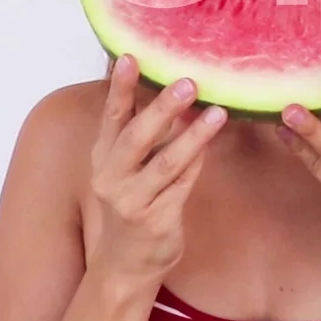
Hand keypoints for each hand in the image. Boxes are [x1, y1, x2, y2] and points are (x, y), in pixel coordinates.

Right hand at [86, 55, 226, 286]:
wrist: (124, 263)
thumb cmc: (131, 204)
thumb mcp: (125, 167)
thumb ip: (143, 133)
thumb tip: (169, 90)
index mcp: (103, 158)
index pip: (112, 117)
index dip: (120, 88)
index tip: (130, 57)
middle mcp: (112, 179)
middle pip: (137, 137)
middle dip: (162, 108)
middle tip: (187, 83)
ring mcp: (133, 202)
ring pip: (166, 163)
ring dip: (194, 136)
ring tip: (217, 113)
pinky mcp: (157, 221)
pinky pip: (182, 186)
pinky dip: (197, 163)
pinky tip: (212, 144)